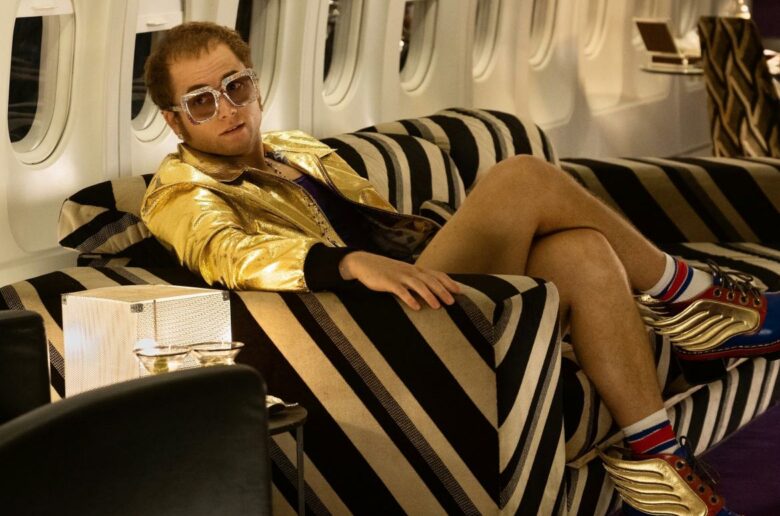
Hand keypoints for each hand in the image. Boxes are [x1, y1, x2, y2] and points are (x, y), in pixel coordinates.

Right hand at [339, 251, 460, 309]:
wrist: (365, 264)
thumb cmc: (387, 271)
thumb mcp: (404, 273)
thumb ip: (417, 280)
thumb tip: (433, 291)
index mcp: (416, 270)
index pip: (436, 274)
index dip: (449, 282)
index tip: (459, 291)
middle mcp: (410, 271)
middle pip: (430, 280)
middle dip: (442, 291)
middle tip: (452, 302)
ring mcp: (399, 276)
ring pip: (418, 285)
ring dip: (429, 296)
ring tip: (437, 306)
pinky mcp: (388, 282)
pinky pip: (400, 291)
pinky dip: (409, 299)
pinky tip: (416, 307)